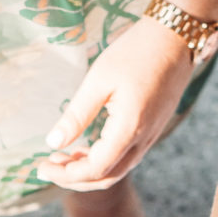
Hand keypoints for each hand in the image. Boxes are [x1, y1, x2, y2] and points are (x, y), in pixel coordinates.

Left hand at [35, 17, 198, 190]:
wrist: (176, 37)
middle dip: (73, 179)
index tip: (41, 166)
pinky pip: (126, 157)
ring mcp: (151, 136)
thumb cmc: (135, 52)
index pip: (95, 169)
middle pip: (106, 177)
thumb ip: (76, 115)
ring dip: (87, 171)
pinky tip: (84, 148)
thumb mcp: (99, 80)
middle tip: (46, 167)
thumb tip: (53, 142)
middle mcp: (143, 139)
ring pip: (117, 170)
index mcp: (129, 128)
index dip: (66, 174)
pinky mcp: (152, 129)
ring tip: (61, 158)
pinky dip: (103, 160)